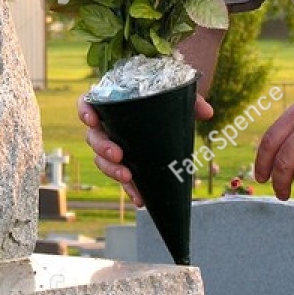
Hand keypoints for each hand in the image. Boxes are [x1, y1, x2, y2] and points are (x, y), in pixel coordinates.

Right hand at [80, 91, 213, 206]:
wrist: (168, 114)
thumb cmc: (165, 99)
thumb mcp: (177, 96)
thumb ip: (191, 100)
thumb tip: (208, 112)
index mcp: (111, 103)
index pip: (87, 104)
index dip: (85, 112)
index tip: (92, 120)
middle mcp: (106, 125)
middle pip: (93, 137)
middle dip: (103, 148)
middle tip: (118, 155)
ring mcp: (113, 146)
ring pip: (102, 160)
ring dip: (112, 170)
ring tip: (128, 177)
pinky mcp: (124, 164)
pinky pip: (121, 177)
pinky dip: (129, 188)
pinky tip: (140, 198)